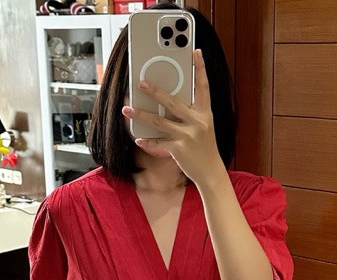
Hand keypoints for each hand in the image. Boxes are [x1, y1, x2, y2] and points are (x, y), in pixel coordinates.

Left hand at [121, 49, 224, 187]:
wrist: (210, 170)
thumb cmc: (204, 146)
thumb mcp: (202, 126)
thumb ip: (190, 113)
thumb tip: (168, 101)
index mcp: (205, 112)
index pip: (203, 86)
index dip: (200, 69)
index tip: (195, 52)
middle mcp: (198, 122)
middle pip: (173, 102)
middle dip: (155, 92)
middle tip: (141, 83)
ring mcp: (188, 135)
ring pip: (159, 122)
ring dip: (141, 115)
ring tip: (127, 109)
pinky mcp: (179, 149)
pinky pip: (158, 142)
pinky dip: (147, 140)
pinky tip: (138, 138)